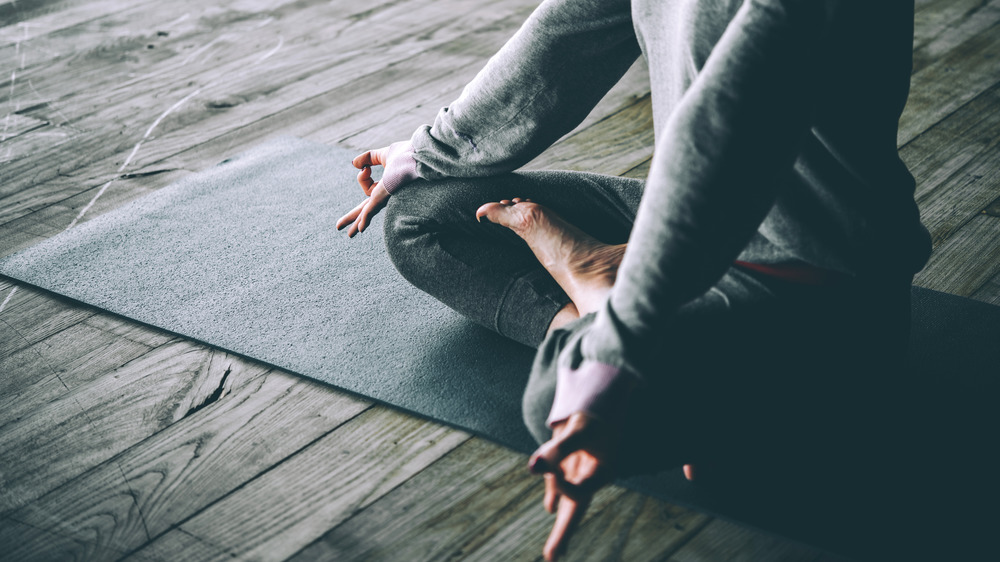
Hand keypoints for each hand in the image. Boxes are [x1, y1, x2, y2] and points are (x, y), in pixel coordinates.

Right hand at [336, 142, 412, 236]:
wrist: (418, 157)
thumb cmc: (407, 155)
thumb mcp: (384, 155)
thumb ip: (368, 158)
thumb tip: (354, 164)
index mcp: (387, 187)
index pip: (368, 189)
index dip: (362, 178)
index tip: (366, 168)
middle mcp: (386, 196)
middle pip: (366, 209)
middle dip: (354, 218)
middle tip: (344, 230)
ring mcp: (385, 198)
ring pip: (367, 213)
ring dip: (355, 223)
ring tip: (349, 235)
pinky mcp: (384, 197)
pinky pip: (371, 210)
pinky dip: (364, 219)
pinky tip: (360, 230)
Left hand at [528, 412, 616, 560]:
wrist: (611, 386)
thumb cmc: (599, 408)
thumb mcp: (580, 429)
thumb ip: (558, 450)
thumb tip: (532, 468)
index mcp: (601, 472)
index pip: (574, 492)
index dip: (556, 482)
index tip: (543, 461)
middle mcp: (592, 472)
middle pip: (575, 509)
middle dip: (564, 534)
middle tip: (552, 558)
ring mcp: (583, 465)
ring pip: (567, 495)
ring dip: (562, 518)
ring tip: (555, 545)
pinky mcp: (575, 456)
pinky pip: (563, 478)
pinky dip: (555, 491)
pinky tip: (550, 506)